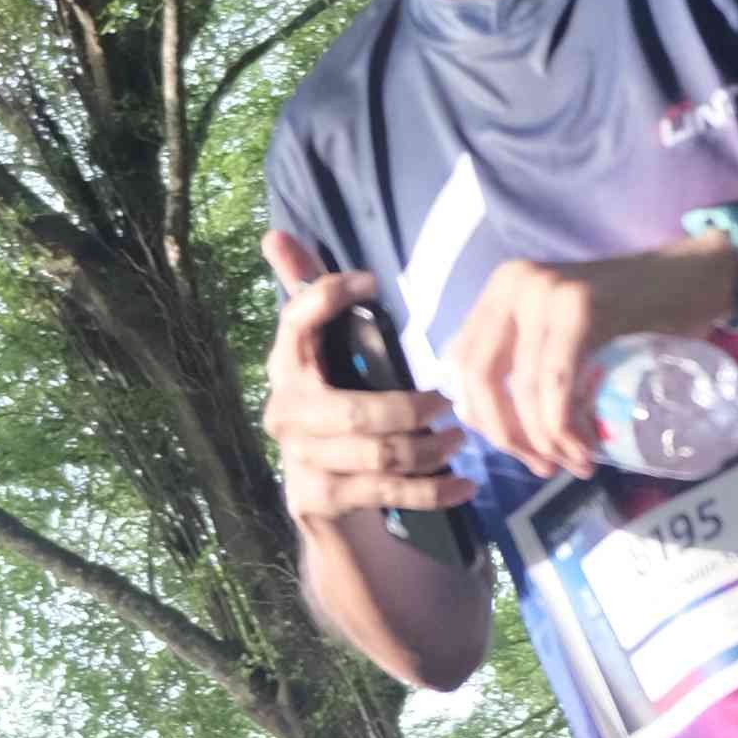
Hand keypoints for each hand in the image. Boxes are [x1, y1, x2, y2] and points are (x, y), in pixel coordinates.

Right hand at [258, 231, 469, 522]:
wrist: (324, 503)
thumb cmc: (338, 413)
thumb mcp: (333, 357)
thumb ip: (312, 298)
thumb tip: (274, 235)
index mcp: (286, 368)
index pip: (295, 321)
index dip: (329, 296)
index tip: (373, 280)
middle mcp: (285, 413)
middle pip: (356, 412)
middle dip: (412, 409)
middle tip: (449, 403)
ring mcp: (300, 462)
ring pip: (378, 455)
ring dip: (429, 449)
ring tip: (459, 440)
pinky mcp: (319, 501)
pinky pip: (386, 493)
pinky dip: (432, 490)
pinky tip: (463, 485)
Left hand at [439, 234, 737, 479]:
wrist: (696, 277)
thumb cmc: (636, 312)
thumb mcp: (565, 329)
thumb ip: (528, 358)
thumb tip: (502, 427)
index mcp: (501, 289)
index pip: (462, 364)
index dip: (482, 417)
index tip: (519, 450)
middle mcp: (514, 284)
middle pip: (481, 379)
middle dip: (507, 436)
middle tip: (542, 466)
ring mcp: (545, 291)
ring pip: (520, 387)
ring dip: (544, 439)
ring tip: (575, 463)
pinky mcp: (580, 307)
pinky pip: (555, 382)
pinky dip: (563, 425)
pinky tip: (583, 447)